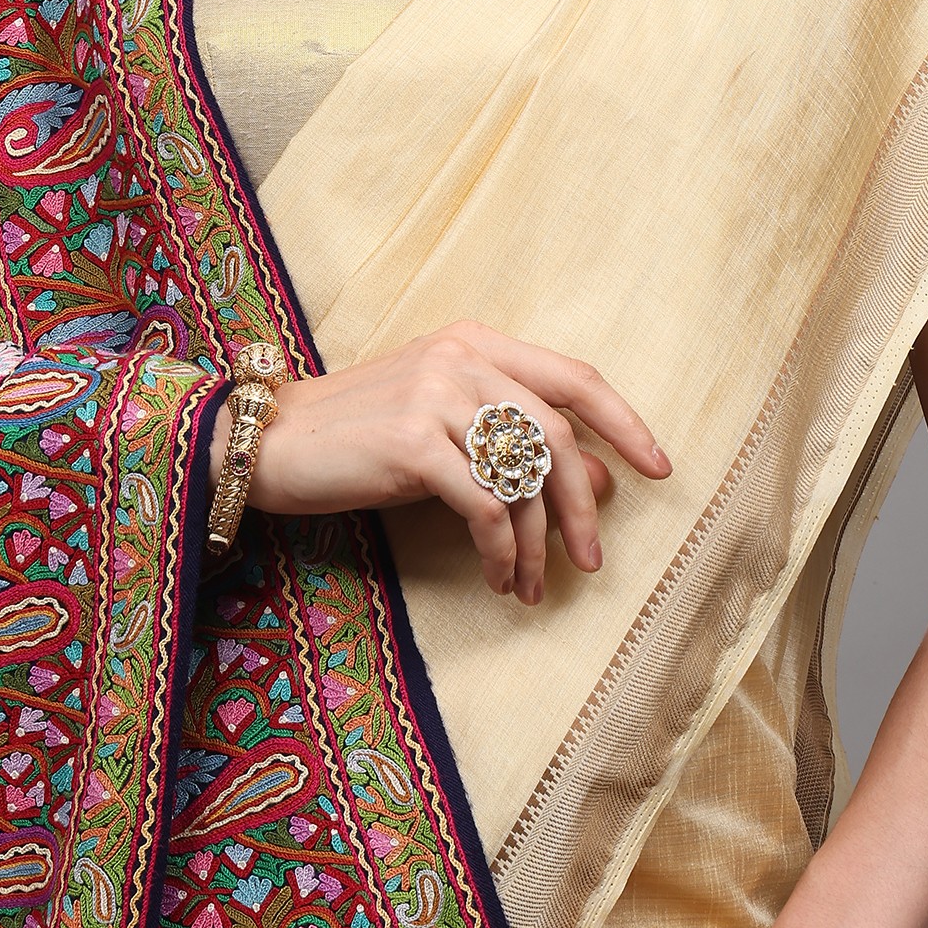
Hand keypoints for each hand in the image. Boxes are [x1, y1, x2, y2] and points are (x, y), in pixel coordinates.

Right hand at [209, 321, 669, 604]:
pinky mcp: (410, 441)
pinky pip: (484, 506)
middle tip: (590, 560)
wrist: (270, 440)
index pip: (575, 378)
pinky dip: (499, 550)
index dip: (624, 424)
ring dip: (538, 543)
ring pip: (523, 477)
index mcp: (476, 342)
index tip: (657, 469)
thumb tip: (596, 479)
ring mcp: (436, 395)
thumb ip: (510, 437)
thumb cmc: (359, 435)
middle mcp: (462, 358)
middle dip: (583, 507)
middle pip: (557, 436)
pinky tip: (496, 575)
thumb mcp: (443, 422)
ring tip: (529, 585)